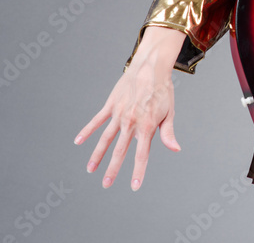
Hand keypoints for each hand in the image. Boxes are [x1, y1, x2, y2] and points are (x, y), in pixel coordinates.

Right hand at [74, 27, 184, 189]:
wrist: (151, 67)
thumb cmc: (162, 90)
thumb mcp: (169, 112)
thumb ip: (168, 133)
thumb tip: (175, 149)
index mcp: (146, 126)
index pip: (141, 154)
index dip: (138, 171)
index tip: (134, 186)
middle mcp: (131, 122)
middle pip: (120, 150)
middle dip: (113, 169)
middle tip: (105, 185)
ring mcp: (119, 113)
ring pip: (105, 138)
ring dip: (97, 155)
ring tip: (90, 170)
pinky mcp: (111, 105)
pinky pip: (97, 120)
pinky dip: (87, 131)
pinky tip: (78, 141)